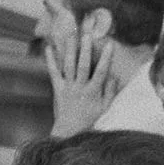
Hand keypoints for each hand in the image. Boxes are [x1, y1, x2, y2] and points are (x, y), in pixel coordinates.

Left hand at [47, 21, 115, 135]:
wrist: (68, 130)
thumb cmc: (89, 118)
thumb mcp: (105, 107)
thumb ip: (110, 91)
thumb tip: (115, 75)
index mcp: (93, 91)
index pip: (101, 72)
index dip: (106, 58)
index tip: (110, 45)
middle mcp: (79, 87)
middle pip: (82, 65)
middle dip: (85, 49)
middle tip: (86, 34)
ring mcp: (66, 87)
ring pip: (68, 66)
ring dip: (69, 50)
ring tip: (70, 35)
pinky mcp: (57, 88)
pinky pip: (53, 72)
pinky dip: (50, 60)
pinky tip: (49, 48)